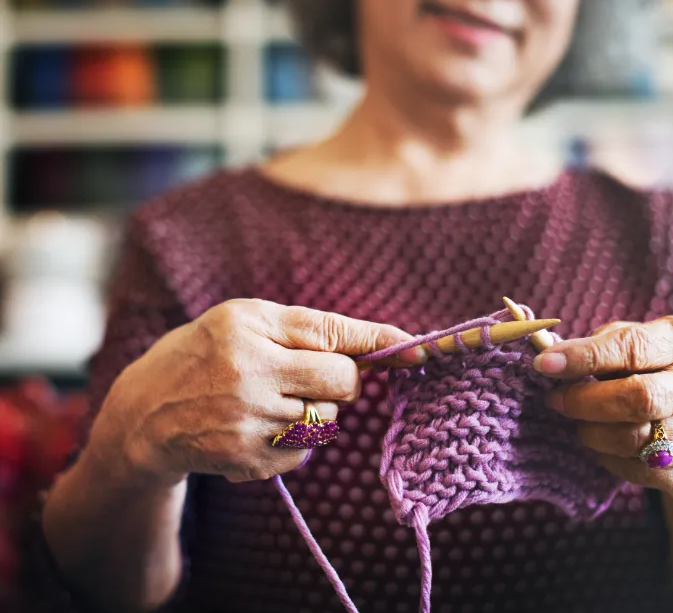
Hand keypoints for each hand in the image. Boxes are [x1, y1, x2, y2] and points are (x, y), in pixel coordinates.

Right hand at [89, 300, 421, 486]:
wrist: (143, 416)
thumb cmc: (202, 355)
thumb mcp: (242, 321)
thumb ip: (304, 329)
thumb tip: (373, 347)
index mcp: (247, 328)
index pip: (331, 333)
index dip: (380, 341)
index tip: (418, 347)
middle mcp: (248, 374)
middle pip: (344, 382)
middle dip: (344, 380)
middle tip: (314, 376)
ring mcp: (248, 422)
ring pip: (328, 417)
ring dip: (314, 409)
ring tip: (270, 400)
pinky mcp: (248, 460)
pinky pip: (305, 450)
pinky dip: (295, 438)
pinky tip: (258, 426)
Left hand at [532, 315, 672, 489]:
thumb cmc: (649, 361)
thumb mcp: (633, 335)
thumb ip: (599, 343)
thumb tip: (554, 359)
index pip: (632, 348)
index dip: (584, 357)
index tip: (544, 364)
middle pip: (640, 399)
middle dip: (585, 401)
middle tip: (554, 398)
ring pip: (633, 440)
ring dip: (591, 430)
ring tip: (576, 416)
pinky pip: (634, 469)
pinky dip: (605, 455)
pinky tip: (599, 436)